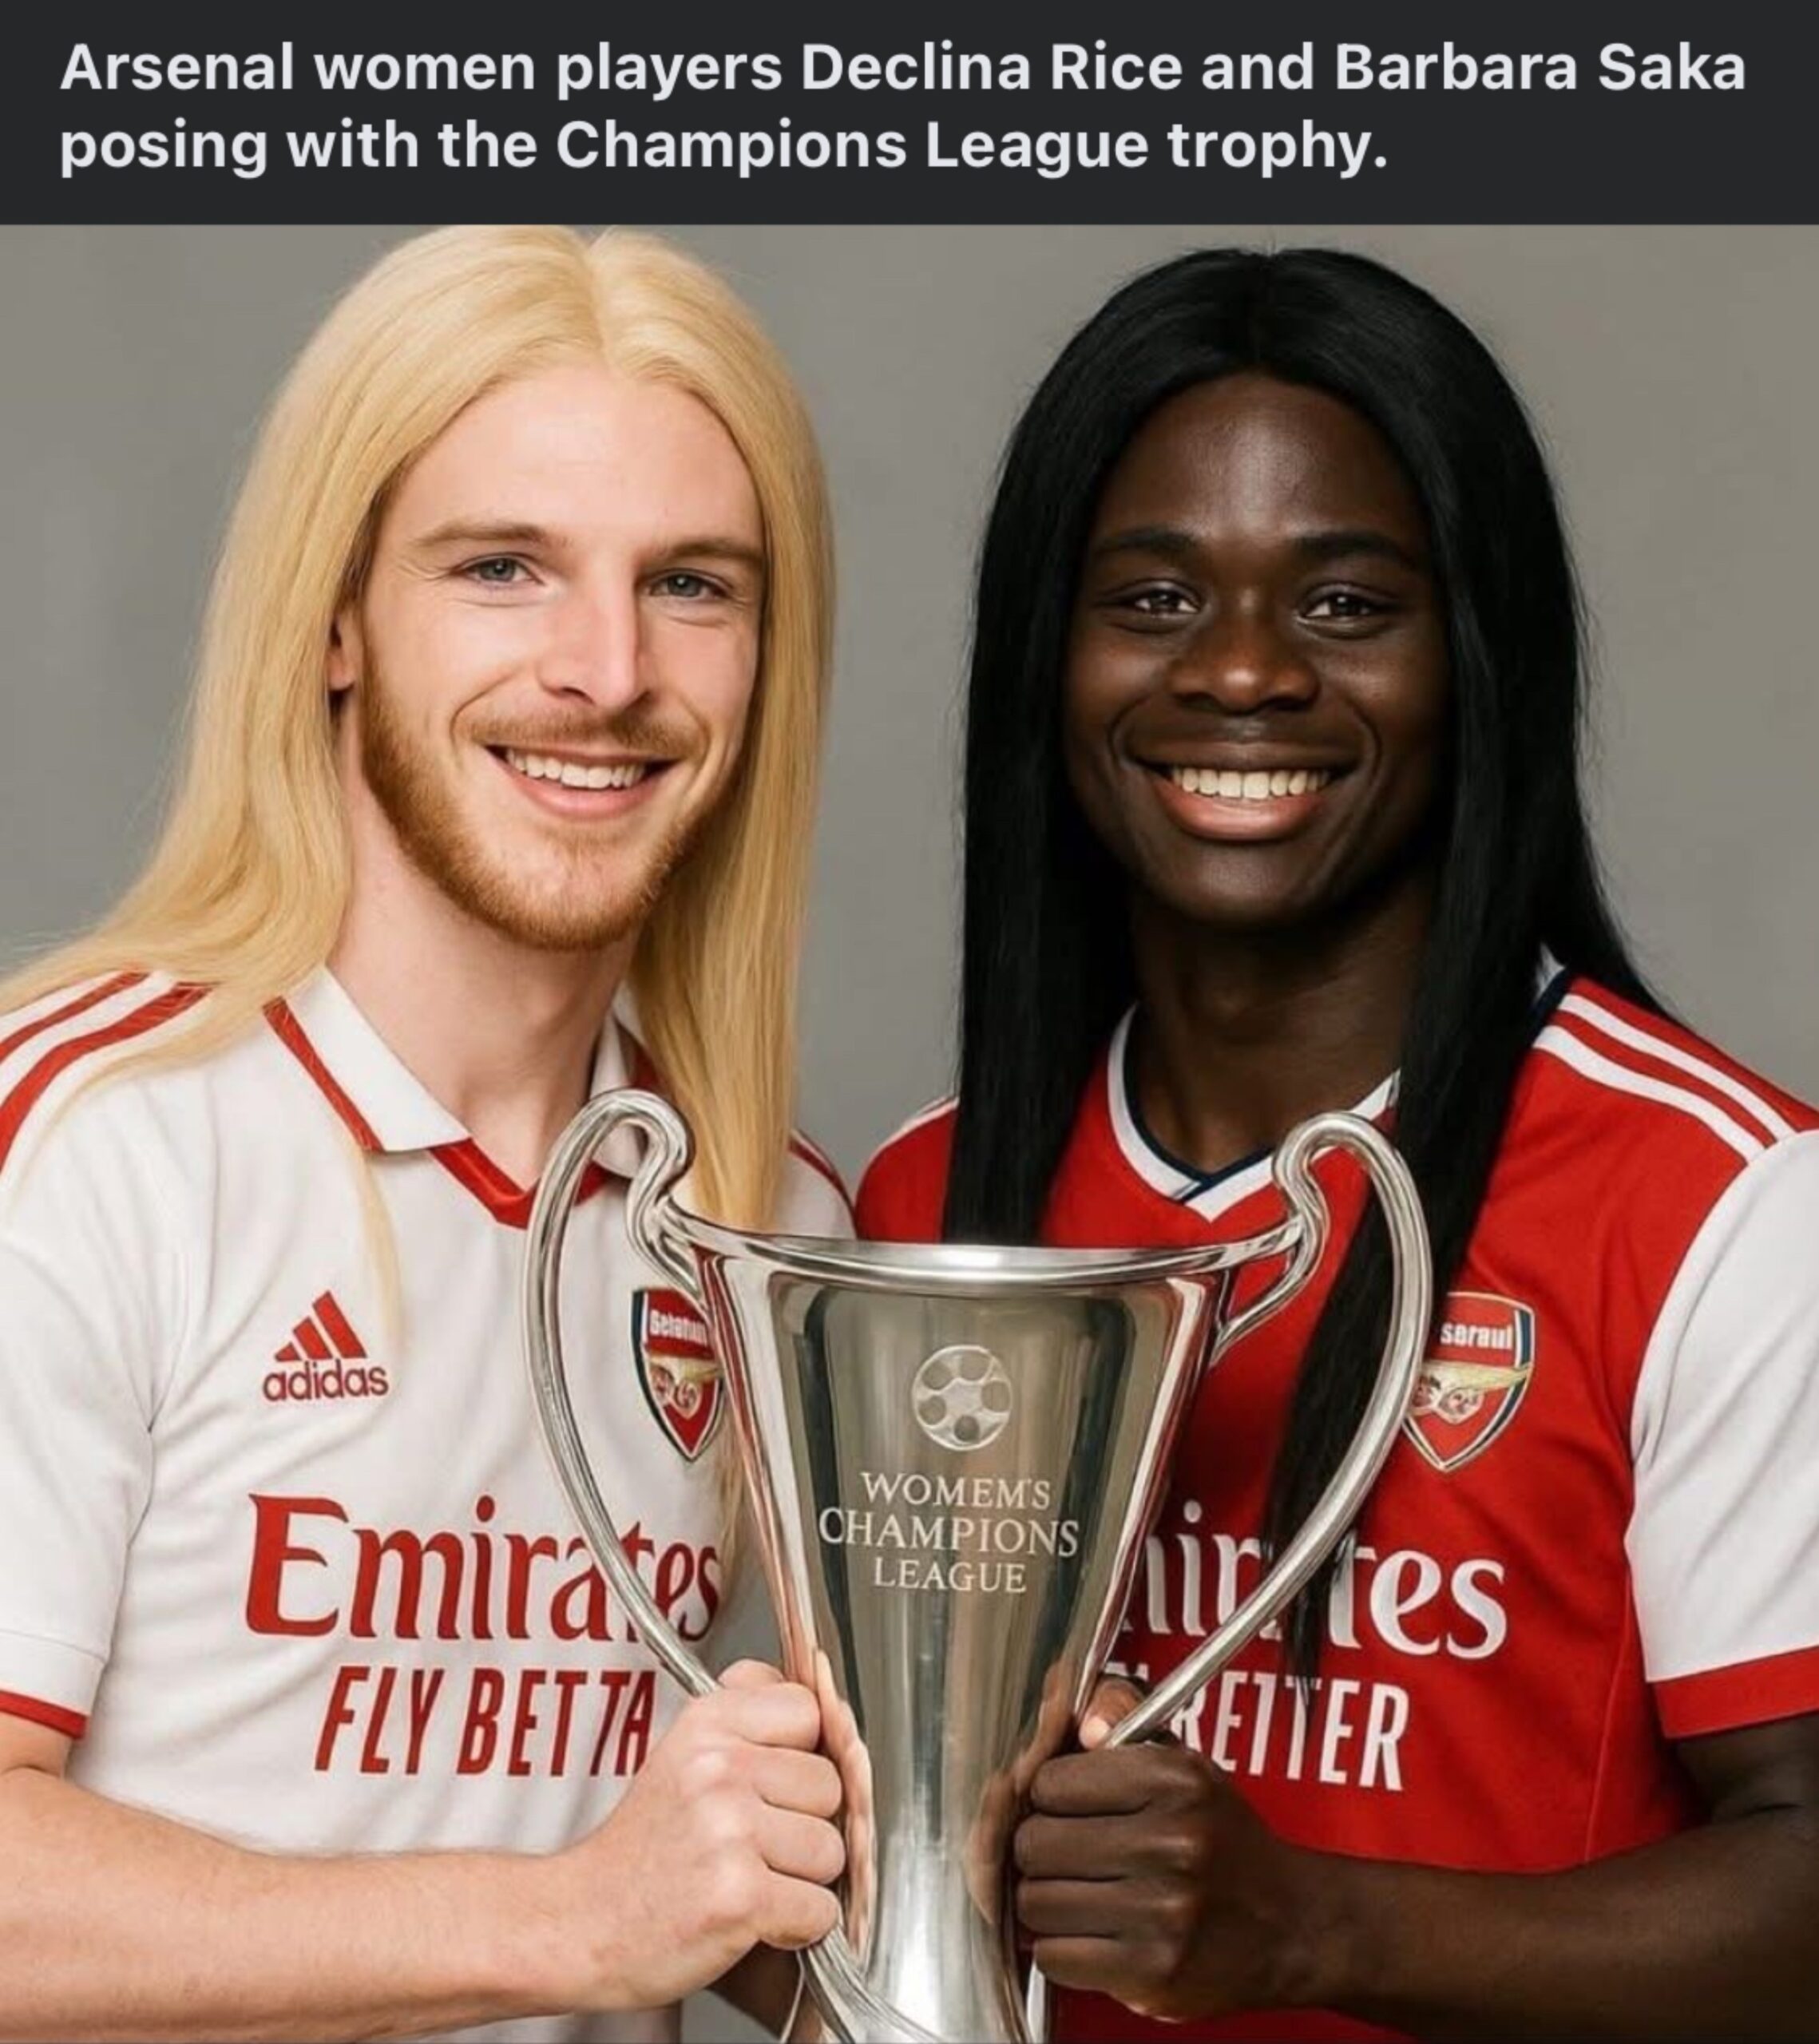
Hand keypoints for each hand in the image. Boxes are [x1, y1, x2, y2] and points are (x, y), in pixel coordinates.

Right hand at [543, 1661, 844, 2009]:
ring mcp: (730, 1828)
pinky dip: (796, 1928)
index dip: (805, 1754)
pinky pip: (819, 1910)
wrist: (576, 1925)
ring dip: (803, 1880)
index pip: (810, 1711)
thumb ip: (751, 1720)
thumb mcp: (684, 1755)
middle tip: (750, 1845)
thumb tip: (830, 1708)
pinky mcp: (740, 1895)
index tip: (776, 1785)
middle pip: (830, 1785)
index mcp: (708, 1722)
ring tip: (748, 1881)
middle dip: (806, 1824)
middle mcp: (720, 1766)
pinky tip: (751, 1919)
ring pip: (832, 1850)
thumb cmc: (640, 1850)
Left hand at [1014, 1676, 1318, 2022]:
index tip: (1065, 1809)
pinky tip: (1091, 1937)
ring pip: (1035, 1903)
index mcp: (1174, 1780)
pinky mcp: (1154, 1973)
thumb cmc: (1219, 1839)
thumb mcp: (1181, 1761)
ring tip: (1079, 1897)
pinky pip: (1054, 1958)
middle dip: (1038, 1852)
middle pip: (1033, 1844)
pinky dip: (1060, 1950)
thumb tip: (1083, 1724)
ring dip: (1045, 1904)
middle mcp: (1172, 1842)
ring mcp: (1164, 1912)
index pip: (1048, 1782)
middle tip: (1065, 1858)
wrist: (1292, 1926)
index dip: (1047, 1797)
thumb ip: (1119, 1711)